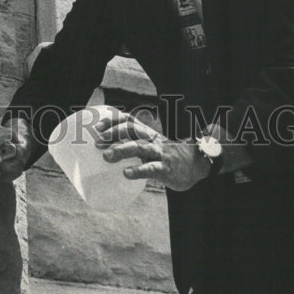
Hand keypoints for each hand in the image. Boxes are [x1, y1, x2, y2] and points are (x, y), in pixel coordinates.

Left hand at [94, 112, 209, 192]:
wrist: (196, 165)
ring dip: (122, 150)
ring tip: (106, 156)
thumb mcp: (151, 146)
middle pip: (132, 130)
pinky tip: (126, 173)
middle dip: (114, 133)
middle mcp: (152, 139)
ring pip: (139, 147)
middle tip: (98, 142)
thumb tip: (108, 151)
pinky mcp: (166, 169)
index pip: (129, 120)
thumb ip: (135, 145)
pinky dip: (138, 170)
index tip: (97, 126)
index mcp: (148, 133)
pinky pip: (151, 168)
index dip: (113, 121)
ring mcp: (160, 153)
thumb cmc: (167, 156)